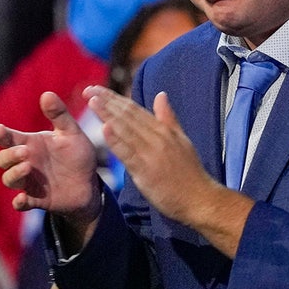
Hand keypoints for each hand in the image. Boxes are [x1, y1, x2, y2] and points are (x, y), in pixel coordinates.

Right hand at [0, 92, 101, 228]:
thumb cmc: (77, 155)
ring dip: (14, 174)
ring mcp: (29, 182)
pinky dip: (19, 202)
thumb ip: (59, 115)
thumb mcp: (71, 133)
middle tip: (24, 152)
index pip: (9, 138)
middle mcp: (26, 162)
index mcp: (31, 144)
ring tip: (27, 167)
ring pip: (9, 179)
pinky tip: (22, 200)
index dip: (1, 134)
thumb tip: (47, 94)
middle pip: (3, 159)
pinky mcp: (37, 199)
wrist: (90, 184)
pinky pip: (22, 203)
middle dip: (9, 155)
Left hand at [84, 86, 217, 223]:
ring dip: (107, 114)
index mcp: (163, 129)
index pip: (134, 109)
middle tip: (89, 90)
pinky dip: (116, 140)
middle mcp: (157, 137)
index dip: (115, 98)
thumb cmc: (190, 172)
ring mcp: (151, 153)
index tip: (98, 90)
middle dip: (107, 102)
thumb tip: (161, 95)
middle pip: (128, 115)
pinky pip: (128, 153)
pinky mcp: (146, 171)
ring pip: (126, 130)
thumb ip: (168, 118)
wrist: (199, 199)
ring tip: (92, 101)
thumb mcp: (181, 140)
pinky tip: (104, 128)